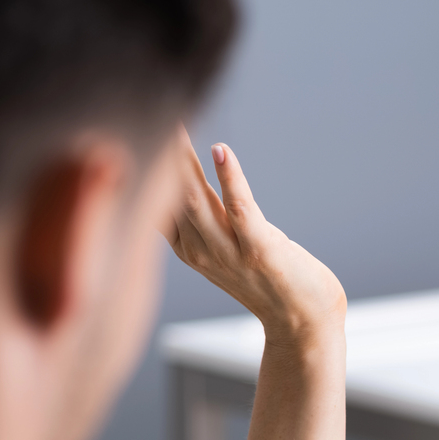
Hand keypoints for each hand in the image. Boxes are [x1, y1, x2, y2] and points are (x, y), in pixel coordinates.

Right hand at [164, 130, 345, 349]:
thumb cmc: (272, 283)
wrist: (304, 326)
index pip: (155, 203)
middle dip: (156, 155)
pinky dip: (230, 177)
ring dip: (183, 161)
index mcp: (188, 249)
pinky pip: (240, 208)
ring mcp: (228, 252)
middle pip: (170, 196)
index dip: (144, 168)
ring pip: (196, 198)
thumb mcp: (228, 250)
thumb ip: (207, 220)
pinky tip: (220, 150)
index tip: (133, 130)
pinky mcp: (260, 249)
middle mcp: (200, 251)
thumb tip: (190, 185)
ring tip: (173, 124)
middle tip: (142, 113)